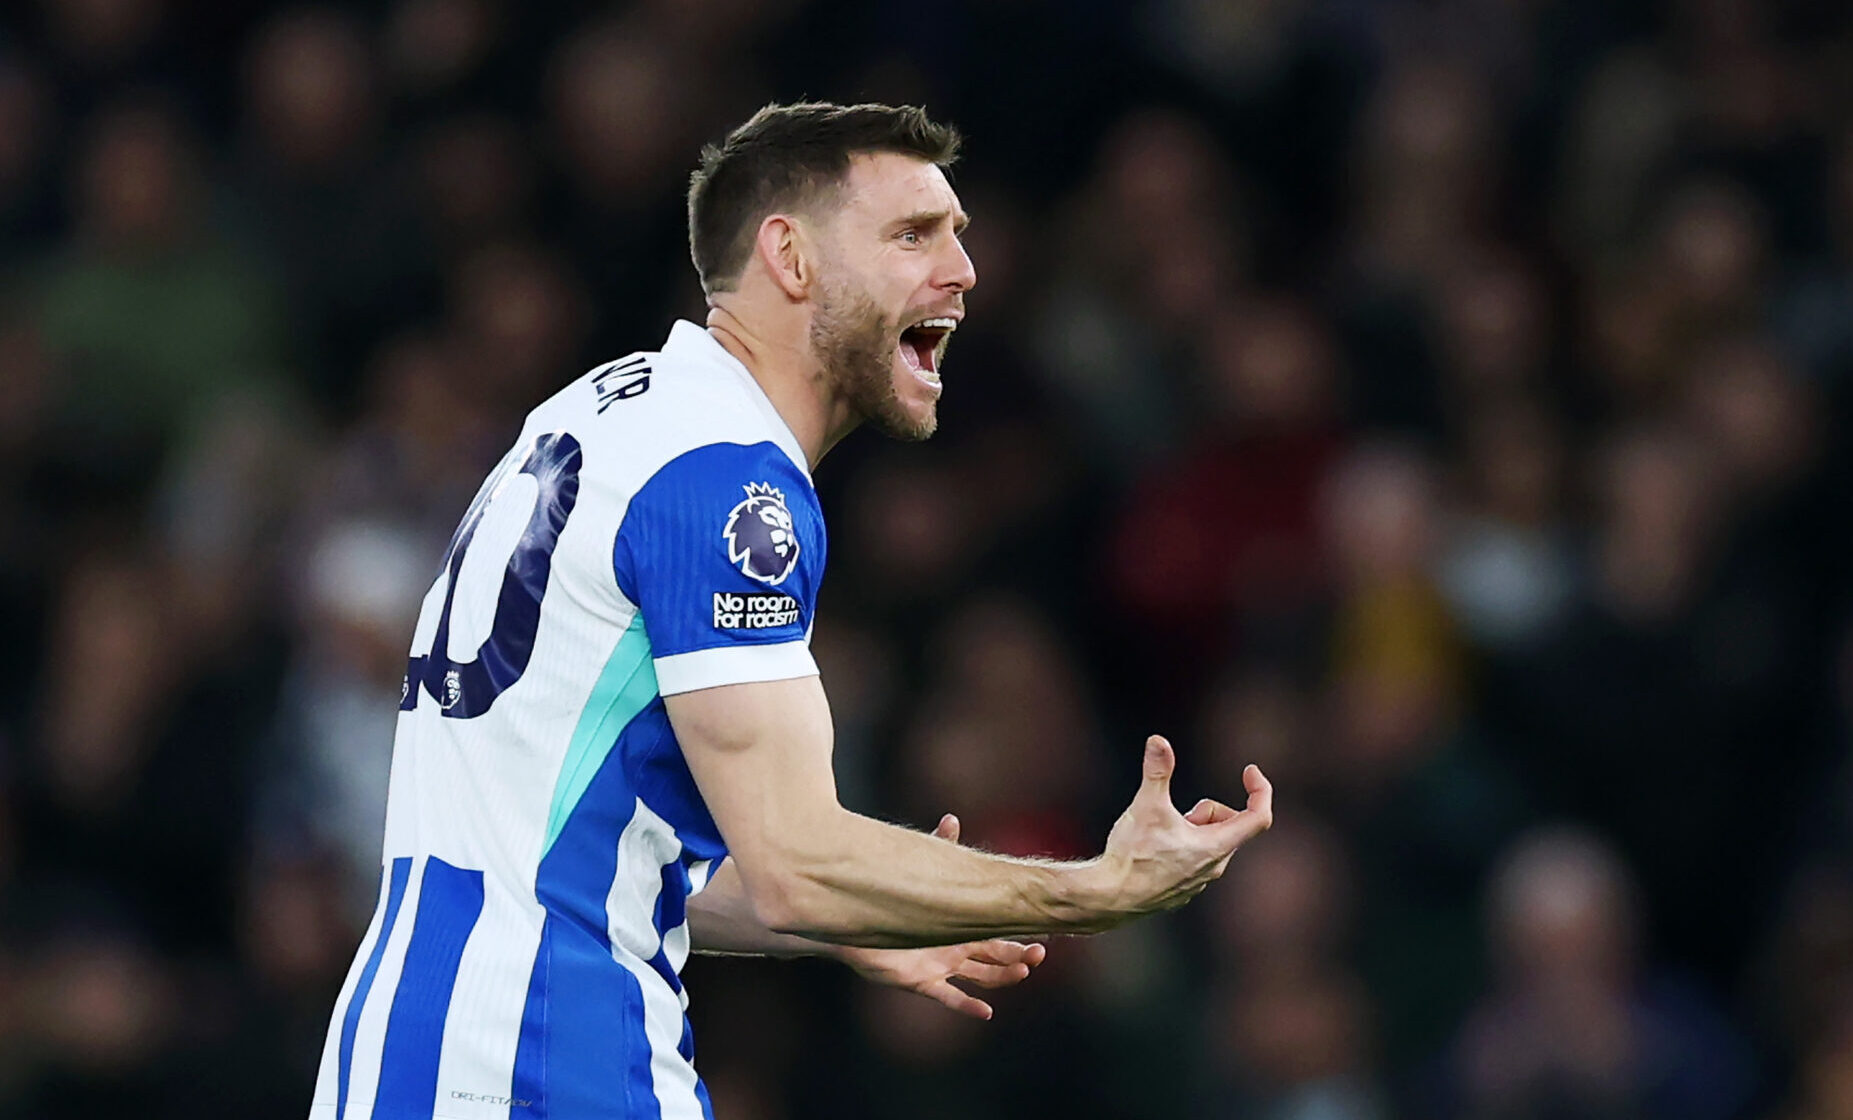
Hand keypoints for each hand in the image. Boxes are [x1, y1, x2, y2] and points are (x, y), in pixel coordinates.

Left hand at [837, 814, 1048, 1019]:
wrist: (859, 917)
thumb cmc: (895, 893)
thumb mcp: (923, 869)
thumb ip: (940, 846)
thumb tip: (951, 818)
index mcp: (962, 926)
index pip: (999, 935)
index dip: (1020, 938)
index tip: (1042, 938)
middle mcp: (956, 949)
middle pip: (996, 958)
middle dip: (1018, 957)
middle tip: (1037, 955)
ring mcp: (941, 966)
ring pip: (980, 977)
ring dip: (1002, 978)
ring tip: (1020, 974)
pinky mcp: (922, 980)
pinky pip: (949, 996)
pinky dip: (967, 1006)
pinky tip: (986, 1012)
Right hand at [1093, 735, 1271, 919]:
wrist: (1110, 897)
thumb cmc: (1132, 856)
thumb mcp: (1147, 806)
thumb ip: (1157, 772)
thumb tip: (1158, 741)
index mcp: (1216, 846)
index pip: (1259, 817)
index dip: (1260, 790)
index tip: (1248, 771)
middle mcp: (1214, 867)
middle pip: (1228, 824)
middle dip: (1208, 810)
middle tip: (1180, 812)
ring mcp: (1199, 881)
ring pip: (1210, 842)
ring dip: (1194, 829)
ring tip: (1161, 833)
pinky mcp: (1183, 889)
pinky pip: (1195, 859)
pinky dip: (1183, 847)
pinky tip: (1154, 852)